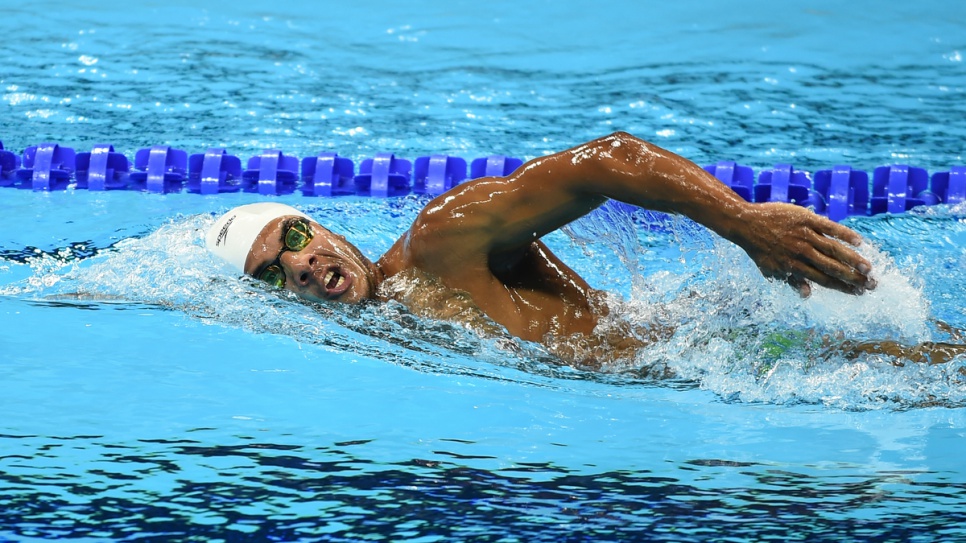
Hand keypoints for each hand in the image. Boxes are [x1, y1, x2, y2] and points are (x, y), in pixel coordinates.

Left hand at [733, 202, 875, 296]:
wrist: (746, 224)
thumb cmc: (760, 249)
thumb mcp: (771, 270)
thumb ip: (791, 281)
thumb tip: (807, 295)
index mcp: (795, 267)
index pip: (824, 280)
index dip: (843, 287)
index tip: (859, 292)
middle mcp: (802, 253)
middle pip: (833, 267)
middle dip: (854, 277)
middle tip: (872, 284)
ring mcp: (805, 235)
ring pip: (833, 249)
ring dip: (853, 259)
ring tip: (869, 268)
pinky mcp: (806, 219)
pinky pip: (829, 227)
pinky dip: (844, 234)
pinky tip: (859, 241)